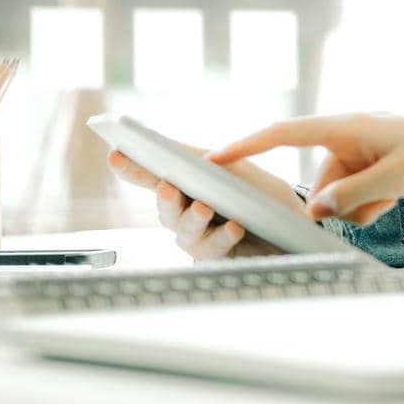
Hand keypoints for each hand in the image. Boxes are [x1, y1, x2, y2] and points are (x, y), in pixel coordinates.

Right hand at [105, 148, 297, 260]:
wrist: (288, 220)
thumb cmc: (252, 189)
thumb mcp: (228, 166)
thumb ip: (195, 157)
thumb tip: (164, 144)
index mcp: (181, 186)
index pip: (149, 176)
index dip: (131, 167)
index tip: (115, 153)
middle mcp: (182, 215)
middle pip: (166, 209)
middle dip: (165, 199)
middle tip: (168, 187)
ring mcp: (197, 239)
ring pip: (186, 232)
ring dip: (194, 219)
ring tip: (204, 207)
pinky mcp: (218, 259)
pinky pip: (215, 250)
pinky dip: (223, 236)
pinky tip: (234, 226)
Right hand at [209, 113, 403, 223]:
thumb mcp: (394, 180)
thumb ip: (350, 196)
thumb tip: (314, 210)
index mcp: (348, 124)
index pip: (284, 134)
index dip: (246, 146)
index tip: (211, 158)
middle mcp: (351, 132)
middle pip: (320, 177)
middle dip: (337, 201)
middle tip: (374, 202)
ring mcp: (364, 148)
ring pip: (339, 190)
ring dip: (358, 205)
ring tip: (392, 198)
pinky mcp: (377, 162)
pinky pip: (357, 192)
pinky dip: (371, 203)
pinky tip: (396, 200)